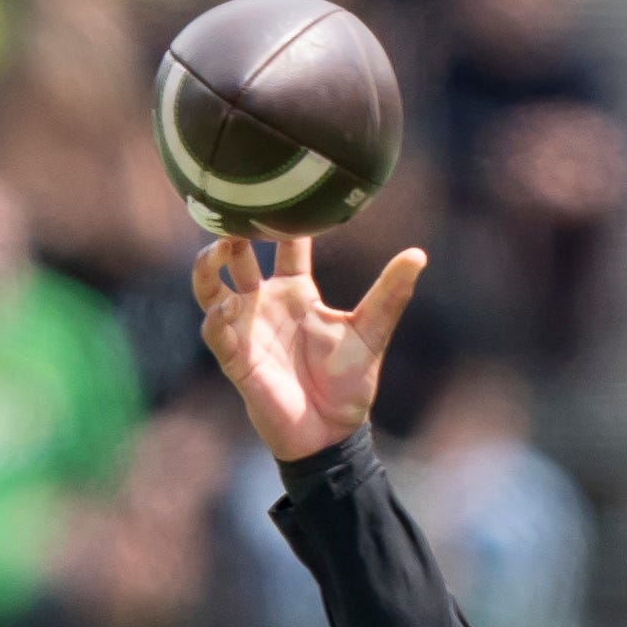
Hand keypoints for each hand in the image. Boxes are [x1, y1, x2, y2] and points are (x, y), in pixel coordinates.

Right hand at [192, 232, 425, 465]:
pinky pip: (216, 334)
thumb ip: (390, 295)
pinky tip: (225, 309)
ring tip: (219, 251)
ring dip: (208, 268)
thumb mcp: (371, 333)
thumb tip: (419, 255)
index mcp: (297, 291)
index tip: (283, 191)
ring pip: (211, 289)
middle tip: (238, 215)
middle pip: (237, 257)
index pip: (285, 244)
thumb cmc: (350, 384)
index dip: (282, 219)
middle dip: (233, 234)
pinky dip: (216, 320)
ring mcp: (248, 330)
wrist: (333, 434)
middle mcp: (267, 303)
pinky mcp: (237, 360)